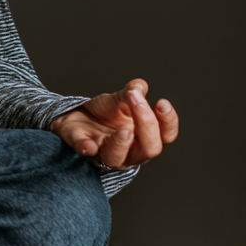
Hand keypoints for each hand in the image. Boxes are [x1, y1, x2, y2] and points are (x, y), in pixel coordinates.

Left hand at [49, 79, 178, 168]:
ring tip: (124, 130)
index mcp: (144, 137)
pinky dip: (87, 147)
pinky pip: (86, 152)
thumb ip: (132, 92)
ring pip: (118, 158)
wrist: (77, 114)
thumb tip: (139, 86)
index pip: (165, 136)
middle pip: (148, 149)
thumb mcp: (121, 99)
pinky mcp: (83, 148)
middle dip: (147, 125)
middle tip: (136, 100)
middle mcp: (129, 151)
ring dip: (122, 144)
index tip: (162, 102)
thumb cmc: (105, 112)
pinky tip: (89, 145)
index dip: (168, 122)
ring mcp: (105, 152)